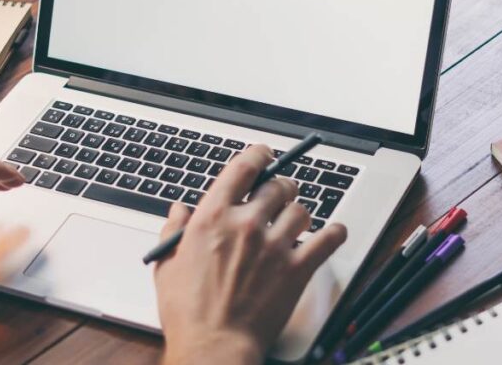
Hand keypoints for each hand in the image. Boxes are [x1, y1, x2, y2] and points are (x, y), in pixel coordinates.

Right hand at [155, 145, 347, 364]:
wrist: (214, 346)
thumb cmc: (189, 312)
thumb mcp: (166, 266)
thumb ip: (174, 230)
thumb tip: (179, 210)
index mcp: (212, 217)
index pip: (243, 167)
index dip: (259, 154)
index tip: (265, 155)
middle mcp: (246, 224)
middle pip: (278, 186)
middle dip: (281, 188)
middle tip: (280, 197)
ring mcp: (275, 245)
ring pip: (301, 210)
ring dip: (298, 214)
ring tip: (294, 224)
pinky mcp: (297, 268)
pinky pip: (329, 238)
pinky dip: (334, 233)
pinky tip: (333, 233)